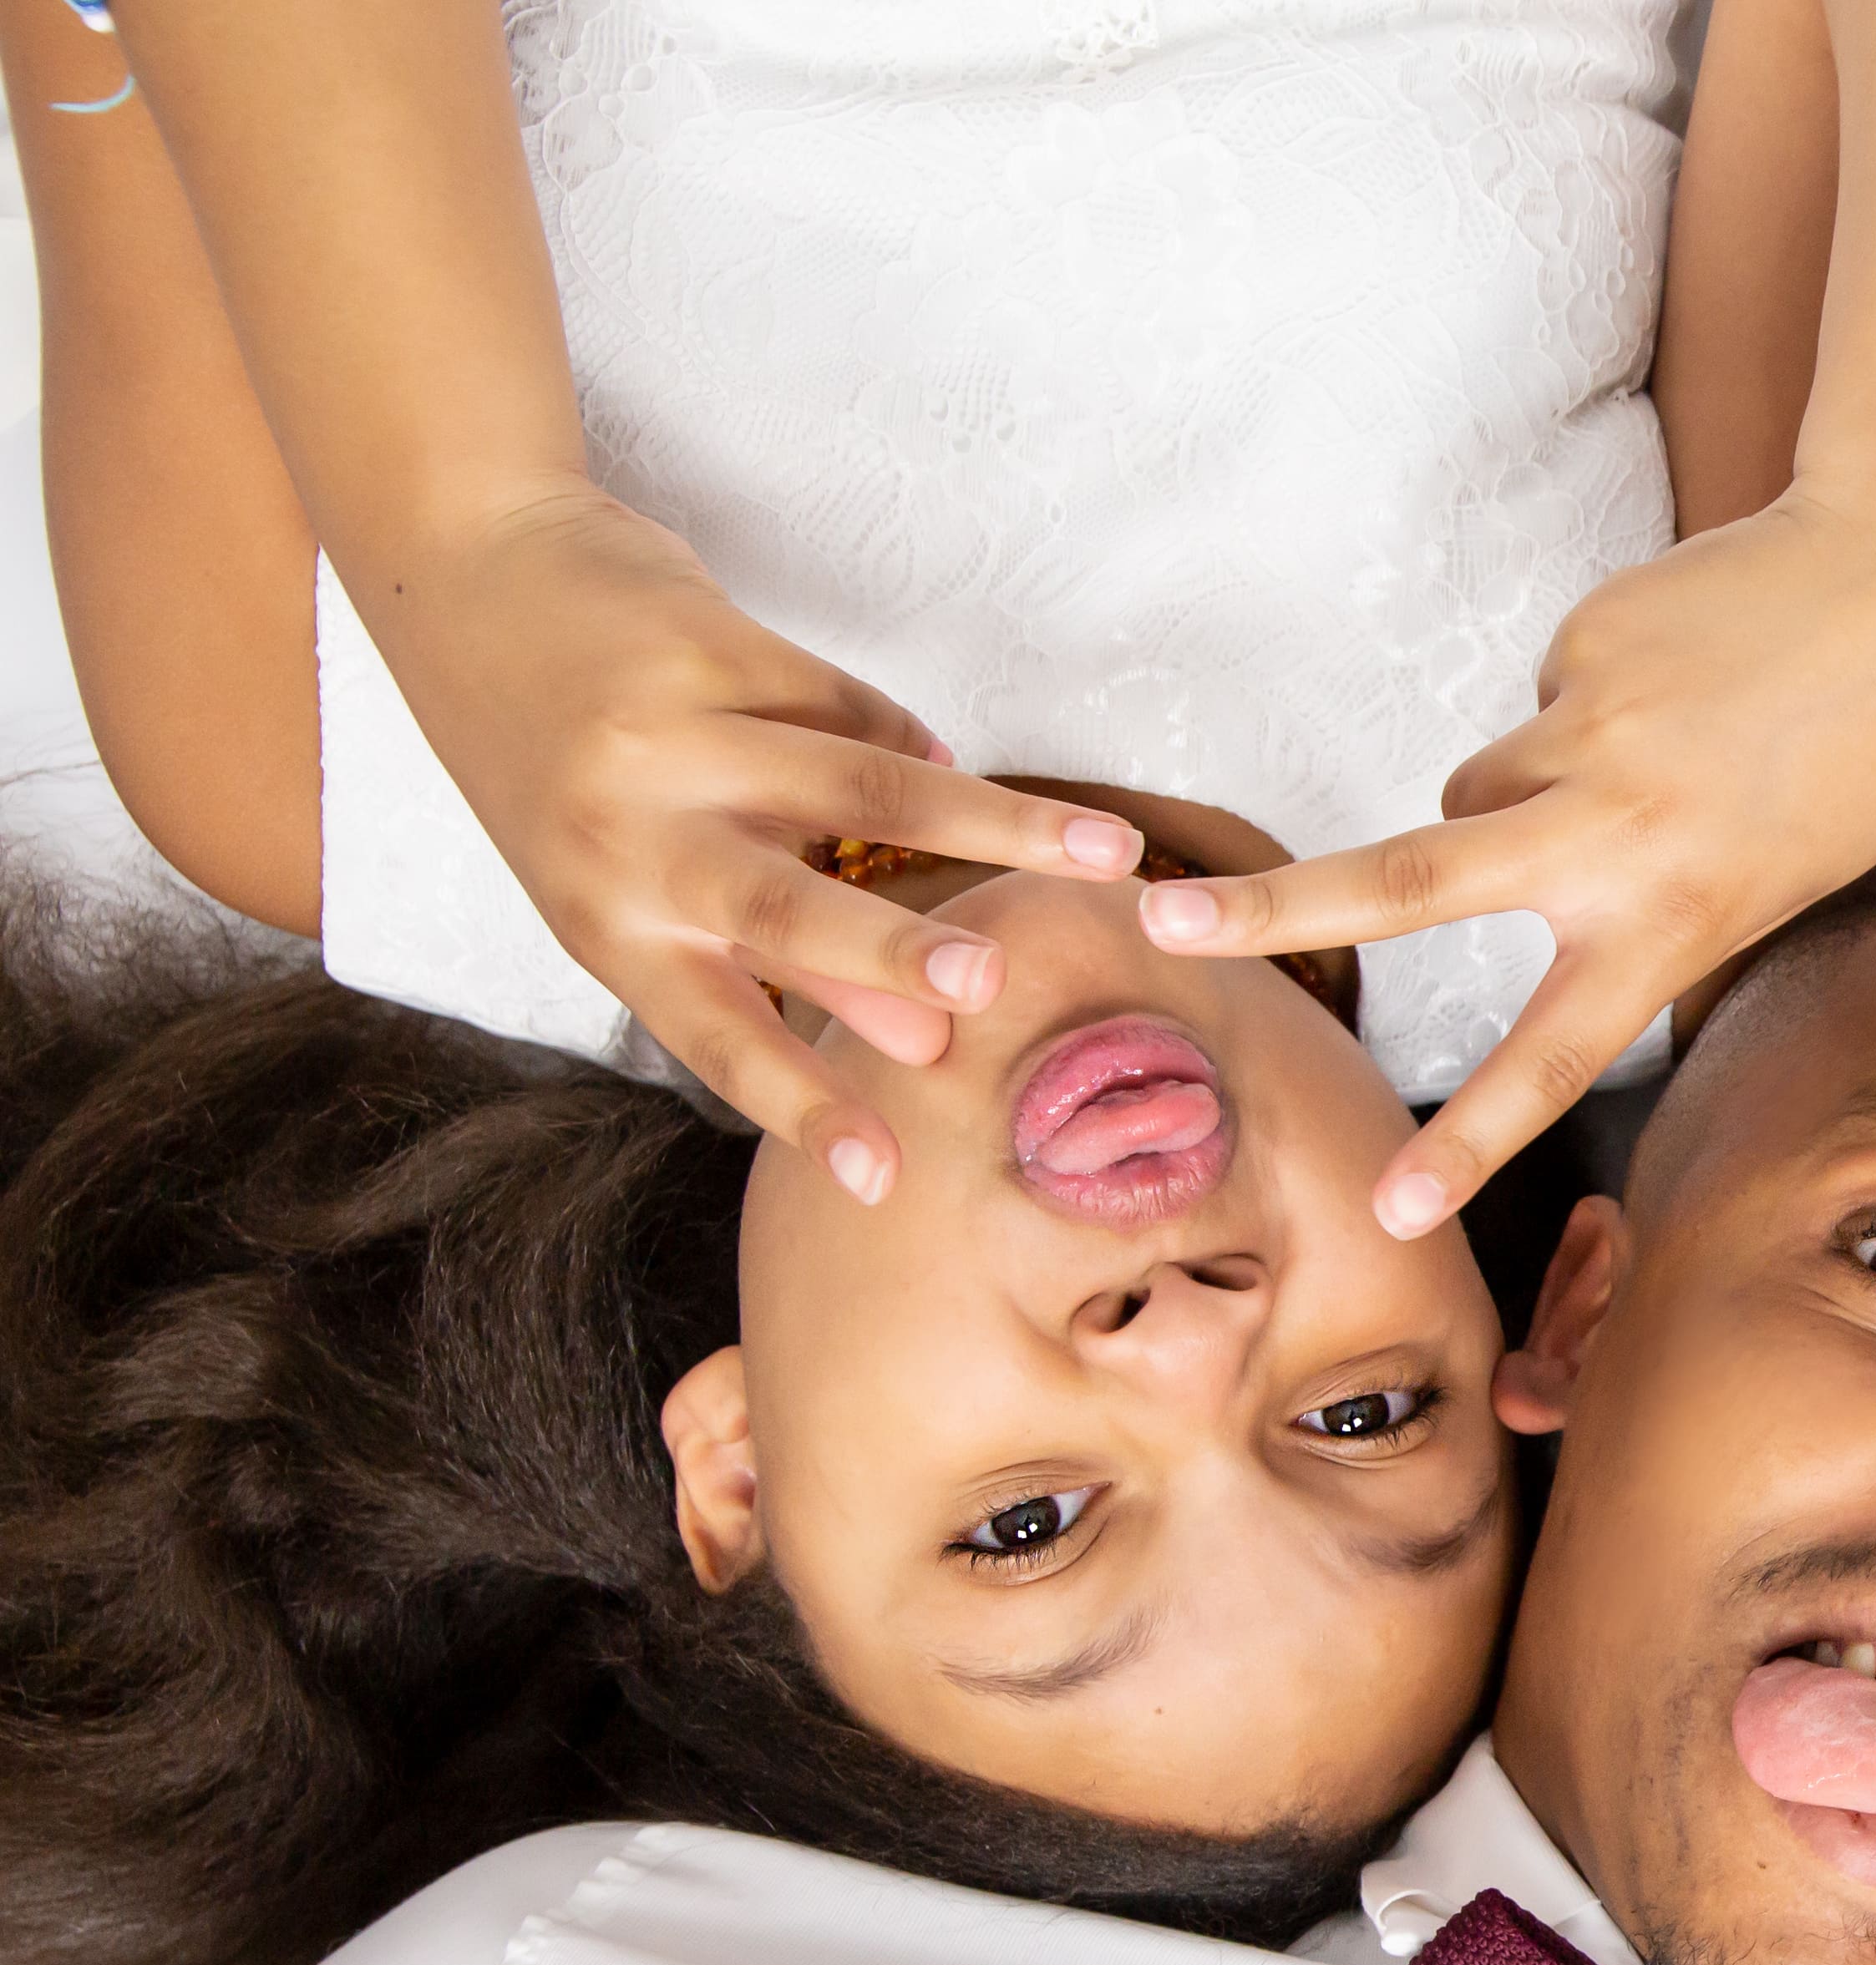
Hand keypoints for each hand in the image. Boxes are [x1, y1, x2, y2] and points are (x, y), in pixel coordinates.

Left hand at [361, 482, 1144, 1197]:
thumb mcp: (629, 878)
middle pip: (785, 908)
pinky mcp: (709, 646)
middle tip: (986, 989)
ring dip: (998, 822)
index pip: (714, 1035)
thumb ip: (763, 952)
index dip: (801, 1106)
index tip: (880, 1179)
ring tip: (1107, 852)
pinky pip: (850, 706)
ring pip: (863, 786)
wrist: (465, 571)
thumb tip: (920, 1037)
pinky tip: (938, 759)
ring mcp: (669, 738)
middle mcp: (629, 840)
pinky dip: (909, 739)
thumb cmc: (560, 758)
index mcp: (607, 923)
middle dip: (896, 952)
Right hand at [1135, 481, 1875, 1236]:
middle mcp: (1619, 839)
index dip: (1469, 1142)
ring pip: (1480, 790)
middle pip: (1407, 880)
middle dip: (1276, 906)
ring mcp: (1589, 734)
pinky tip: (1683, 678)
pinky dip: (1589, 705)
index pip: (1552, 1056)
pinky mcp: (1581, 648)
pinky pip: (1546, 702)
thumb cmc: (1854, 764)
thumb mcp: (1763, 885)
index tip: (1392, 1211)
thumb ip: (1633, 902)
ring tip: (1651, 759)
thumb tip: (1490, 848)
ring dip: (1520, 794)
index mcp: (1676, 922)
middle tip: (1159, 918)